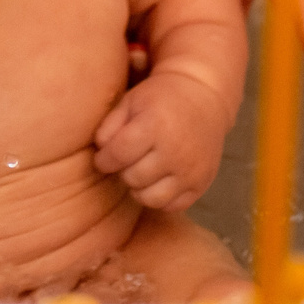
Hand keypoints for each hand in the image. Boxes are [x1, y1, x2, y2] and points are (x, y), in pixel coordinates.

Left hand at [93, 69, 229, 210]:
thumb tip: (100, 152)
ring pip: (151, 199)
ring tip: (140, 170)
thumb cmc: (161, 98)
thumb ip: (109, 127)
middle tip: (127, 159)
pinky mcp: (202, 184)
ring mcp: (191, 170)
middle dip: (122, 170)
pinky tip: (158, 179)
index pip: (118, 154)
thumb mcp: (130, 102)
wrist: (203, 97)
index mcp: (155, 125)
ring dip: (139, 188)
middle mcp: (176, 151)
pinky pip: (172, 206)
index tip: (103, 156)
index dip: (104, 159)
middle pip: (133, 178)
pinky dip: (160, 198)